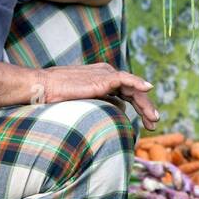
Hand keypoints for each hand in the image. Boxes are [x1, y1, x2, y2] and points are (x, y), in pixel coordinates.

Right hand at [36, 64, 158, 129]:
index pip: (128, 93)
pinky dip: (138, 83)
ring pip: (134, 89)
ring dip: (145, 104)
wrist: (44, 87)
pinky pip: (126, 79)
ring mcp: (106, 75)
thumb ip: (104, 102)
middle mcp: (108, 74)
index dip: (139, 107)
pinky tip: (148, 89)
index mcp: (104, 79)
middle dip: (145, 108)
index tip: (147, 124)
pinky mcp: (103, 77)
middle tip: (154, 123)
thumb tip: (119, 109)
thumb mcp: (87, 101)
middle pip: (134, 92)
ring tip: (153, 119)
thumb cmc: (59, 96)